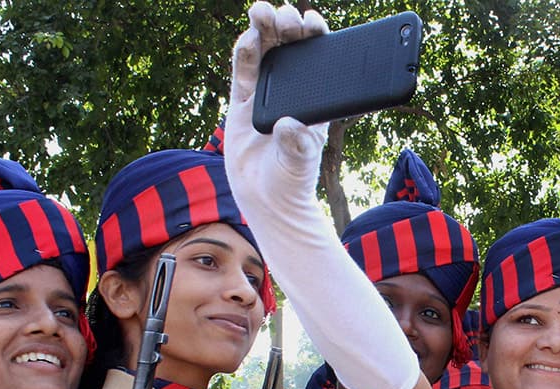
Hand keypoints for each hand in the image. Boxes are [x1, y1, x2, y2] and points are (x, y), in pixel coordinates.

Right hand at [224, 2, 328, 216]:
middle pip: (289, 47)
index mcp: (314, 97)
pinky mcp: (242, 103)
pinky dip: (245, 52)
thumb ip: (296, 143)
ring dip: (263, 29)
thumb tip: (288, 125)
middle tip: (286, 16)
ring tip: (261, 11)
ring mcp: (264, 94)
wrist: (266, 199)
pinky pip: (243, 71)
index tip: (312, 22)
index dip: (315, 36)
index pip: (317, 58)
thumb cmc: (292, 178)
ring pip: (264, 52)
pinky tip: (248, 37)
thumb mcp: (301, 159)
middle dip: (287, 25)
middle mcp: (290, 90)